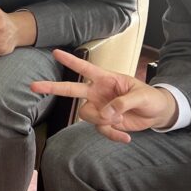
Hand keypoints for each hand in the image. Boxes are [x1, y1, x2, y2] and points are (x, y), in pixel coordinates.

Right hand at [31, 48, 178, 142]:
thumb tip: (106, 114)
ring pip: (86, 115)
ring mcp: (100, 108)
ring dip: (102, 121)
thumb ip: (122, 103)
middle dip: (52, 87)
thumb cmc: (150, 98)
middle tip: (33, 85)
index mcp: (106, 79)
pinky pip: (100, 130)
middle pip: (71, 90)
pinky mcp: (105, 122)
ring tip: (121, 121)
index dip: (70, 60)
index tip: (55, 52)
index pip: (85, 68)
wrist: (157, 114)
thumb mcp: (141, 96)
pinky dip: (112, 135)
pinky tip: (126, 137)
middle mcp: (98, 92)